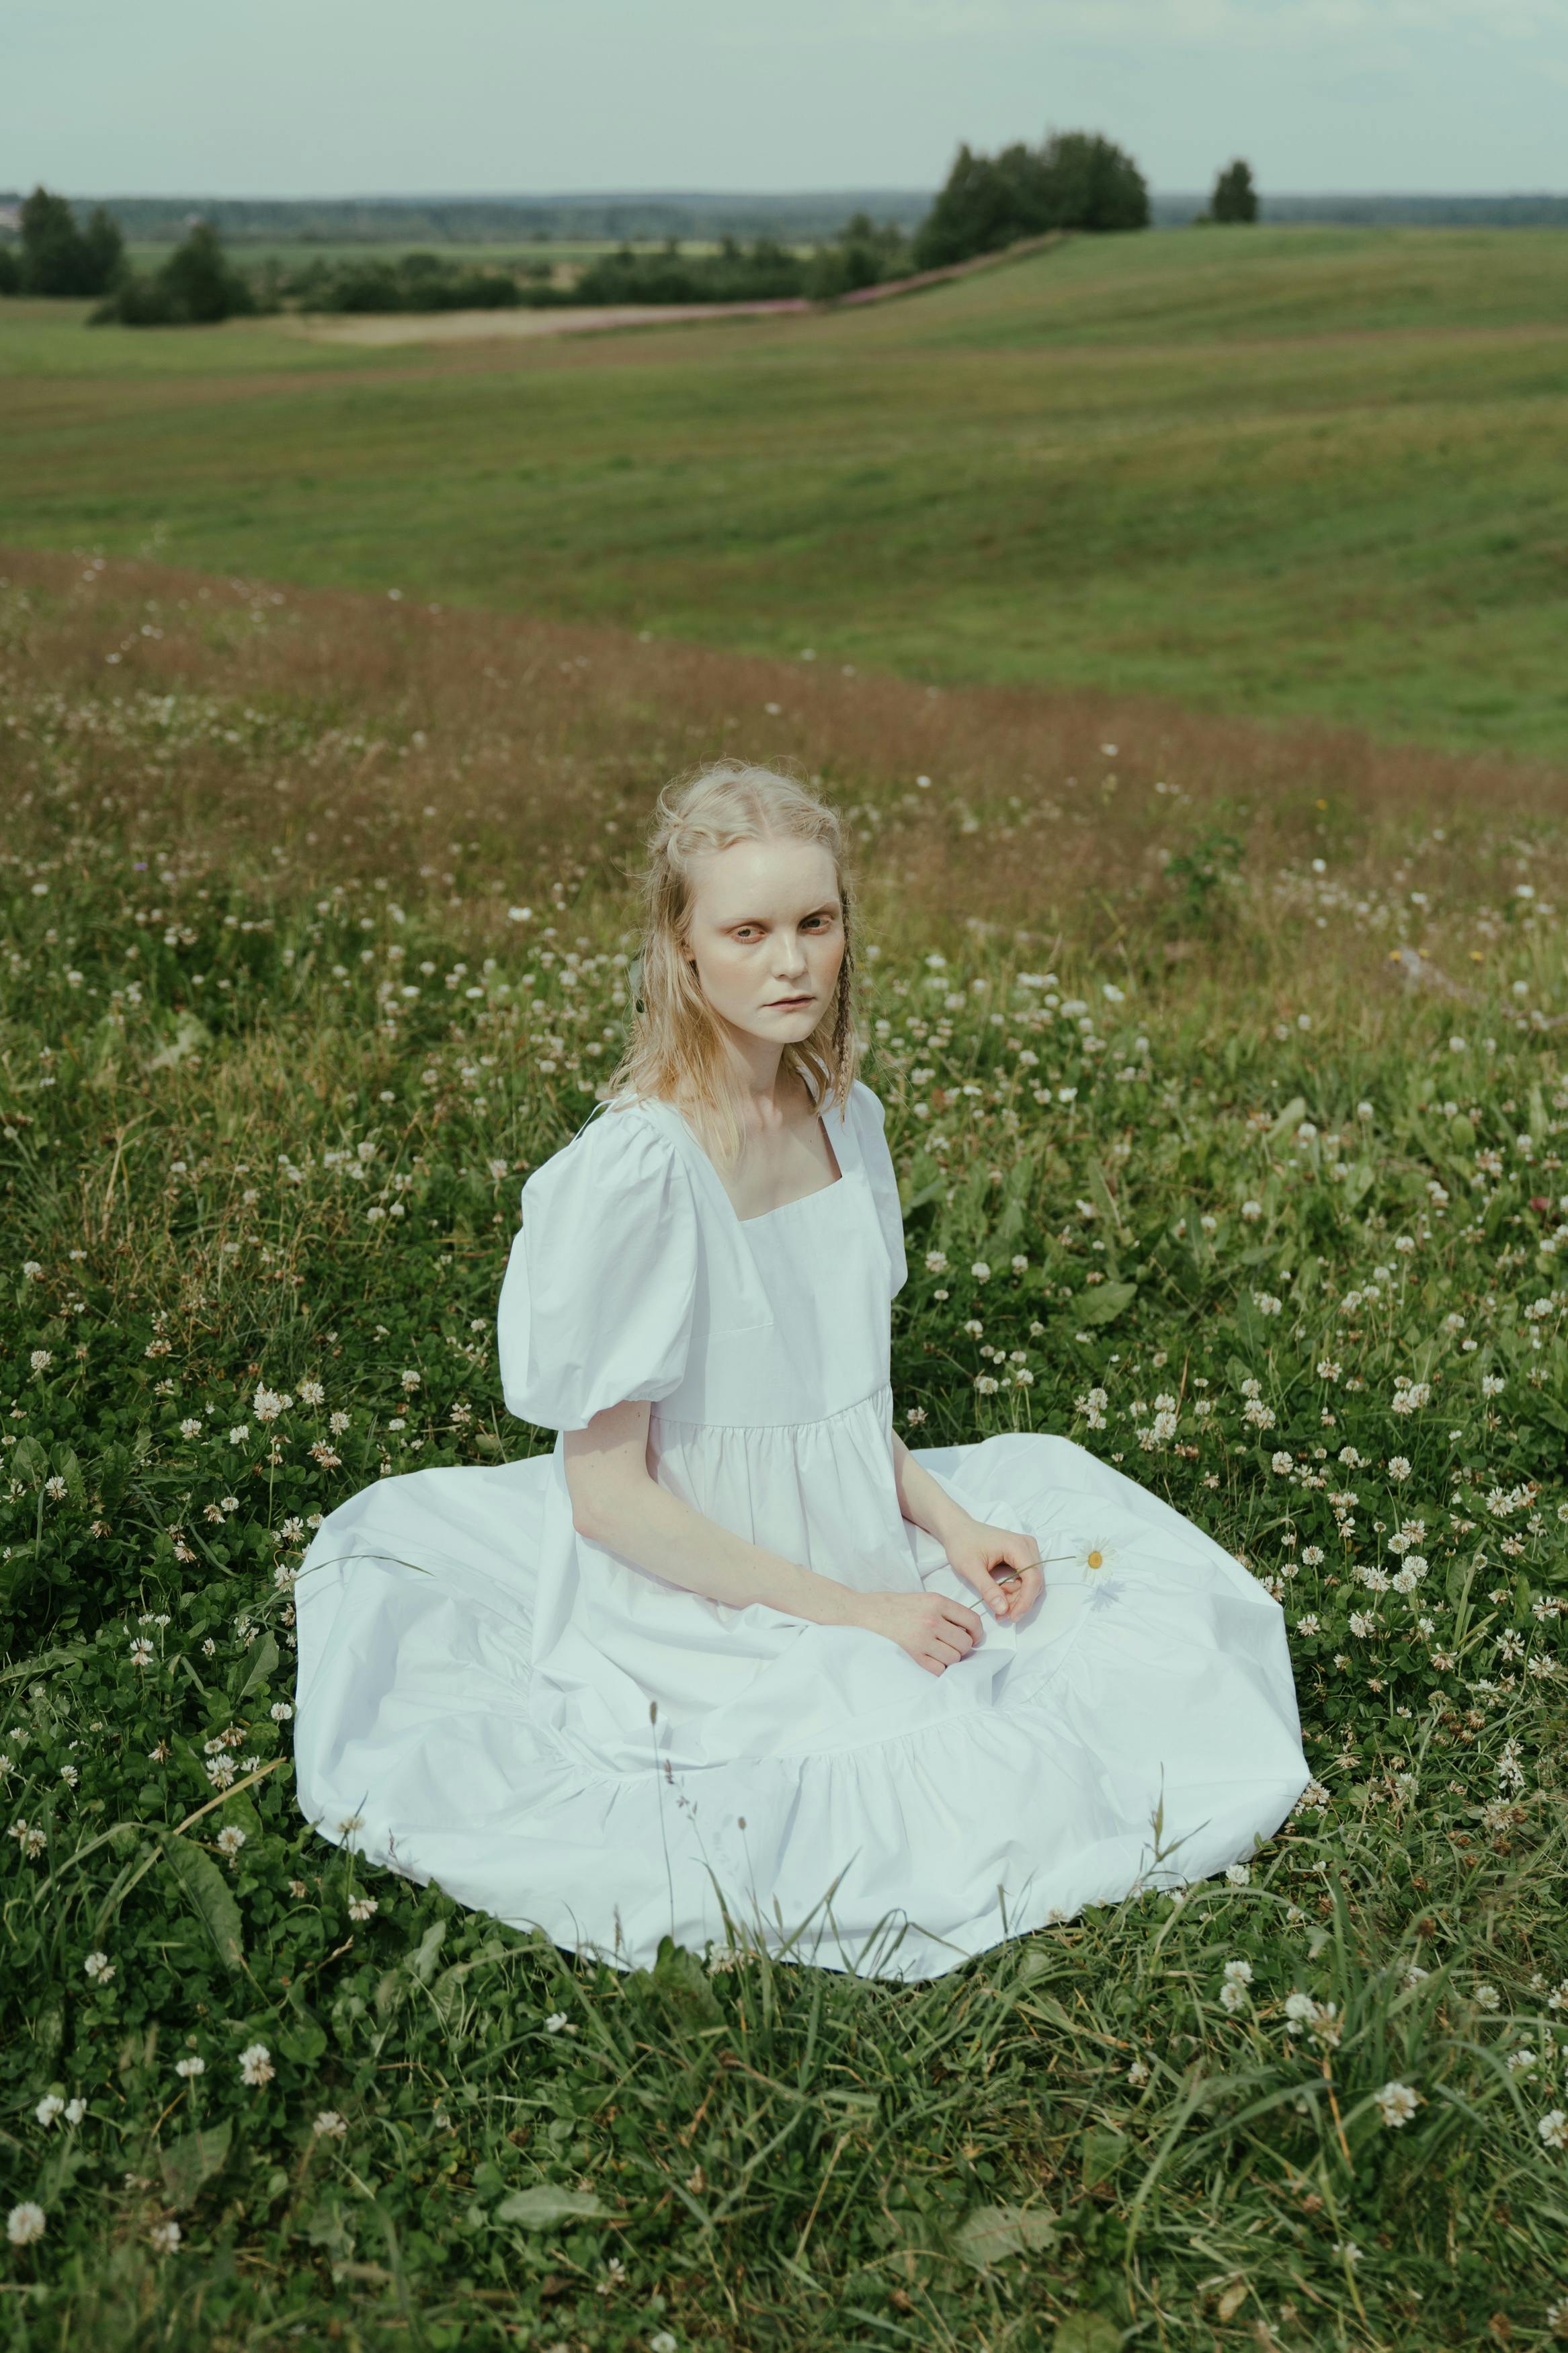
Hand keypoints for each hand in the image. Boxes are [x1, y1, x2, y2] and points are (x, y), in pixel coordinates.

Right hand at [853, 1589, 984, 1676]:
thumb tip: (968, 1630)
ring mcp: (922, 1639)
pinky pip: (939, 1669)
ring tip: (939, 1651)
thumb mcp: (924, 1598)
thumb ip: (946, 1611)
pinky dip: (939, 1667)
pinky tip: (931, 1659)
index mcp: (937, 1602)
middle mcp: (932, 1620)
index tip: (973, 1637)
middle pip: (965, 1643)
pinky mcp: (913, 1654)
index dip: (977, 1632)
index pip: (972, 1621)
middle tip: (952, 1644)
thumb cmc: (895, 1605)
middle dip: (962, 1647)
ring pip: (954, 1658)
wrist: (865, 1613)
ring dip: (950, 1658)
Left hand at [944, 1517, 1042, 1621]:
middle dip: (1019, 1601)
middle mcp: (1027, 1546)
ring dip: (1016, 1597)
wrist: (958, 1530)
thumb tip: (1004, 1610)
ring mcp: (1026, 1550)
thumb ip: (987, 1589)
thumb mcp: (970, 1568)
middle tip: (999, 1613)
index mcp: (1017, 1546)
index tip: (1012, 1617)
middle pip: (1034, 1582)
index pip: (1033, 1578)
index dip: (1025, 1601)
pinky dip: (1014, 1590)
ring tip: (995, 1602)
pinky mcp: (1022, 1555)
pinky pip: (1025, 1578)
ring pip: (1031, 1582)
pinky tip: (999, 1593)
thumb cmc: (962, 1545)